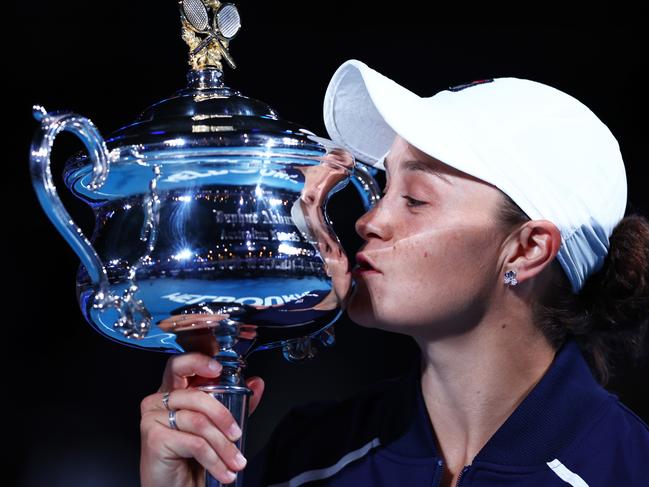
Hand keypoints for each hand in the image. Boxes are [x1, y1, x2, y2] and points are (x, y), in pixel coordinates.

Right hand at [139, 352, 264, 486]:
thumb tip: (257, 383)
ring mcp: (153, 418)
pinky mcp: (154, 438)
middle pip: (196, 394)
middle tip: (237, 435)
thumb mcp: (219, 429)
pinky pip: (194, 442)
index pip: (180, 365)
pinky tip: (223, 472)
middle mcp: (159, 401)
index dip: (198, 362)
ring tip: (235, 462)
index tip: (217, 369)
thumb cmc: (192, 461)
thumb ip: (236, 405)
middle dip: (223, 416)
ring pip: (199, 422)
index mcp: (174, 393)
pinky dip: (214, 459)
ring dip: (223, 446)